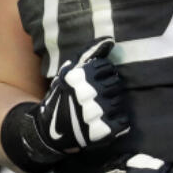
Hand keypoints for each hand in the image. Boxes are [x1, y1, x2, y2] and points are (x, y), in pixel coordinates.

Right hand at [35, 37, 130, 156]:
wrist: (49, 131)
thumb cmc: (61, 96)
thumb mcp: (68, 71)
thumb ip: (89, 53)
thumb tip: (110, 40)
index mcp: (79, 77)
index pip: (108, 68)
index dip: (103, 74)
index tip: (94, 81)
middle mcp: (87, 93)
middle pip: (116, 84)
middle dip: (109, 89)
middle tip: (98, 96)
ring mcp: (96, 114)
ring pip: (120, 102)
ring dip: (113, 105)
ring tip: (100, 108)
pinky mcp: (103, 131)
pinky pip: (123, 122)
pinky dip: (118, 121)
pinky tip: (106, 120)